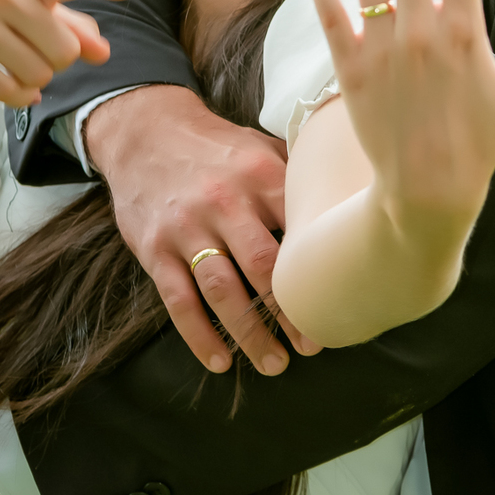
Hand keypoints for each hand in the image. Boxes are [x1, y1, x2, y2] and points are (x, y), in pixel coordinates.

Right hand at [0, 0, 142, 107]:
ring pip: (40, 76)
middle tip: (29, 47)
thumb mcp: (38, 10)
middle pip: (65, 52)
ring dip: (35, 79)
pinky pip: (14, 93)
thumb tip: (103, 53)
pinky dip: (18, 95)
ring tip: (10, 60)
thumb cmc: (1, 16)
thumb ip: (77, 29)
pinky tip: (2, 79)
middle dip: (56, 60)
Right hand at [85, 86, 319, 375]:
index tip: (340, 304)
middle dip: (289, 314)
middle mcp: (224, 201)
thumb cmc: (218, 148)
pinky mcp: (155, 248)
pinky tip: (220, 361)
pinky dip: (200, 336)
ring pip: (222, 292)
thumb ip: (298, 180)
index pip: (298, 229)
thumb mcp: (261, 148)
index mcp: (260, 175)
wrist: (145, 132)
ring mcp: (187, 227)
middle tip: (312, 346)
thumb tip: (349, 210)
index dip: (320, 271)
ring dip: (250, 334)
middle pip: (262, 268)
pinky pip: (179, 301)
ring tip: (274, 363)